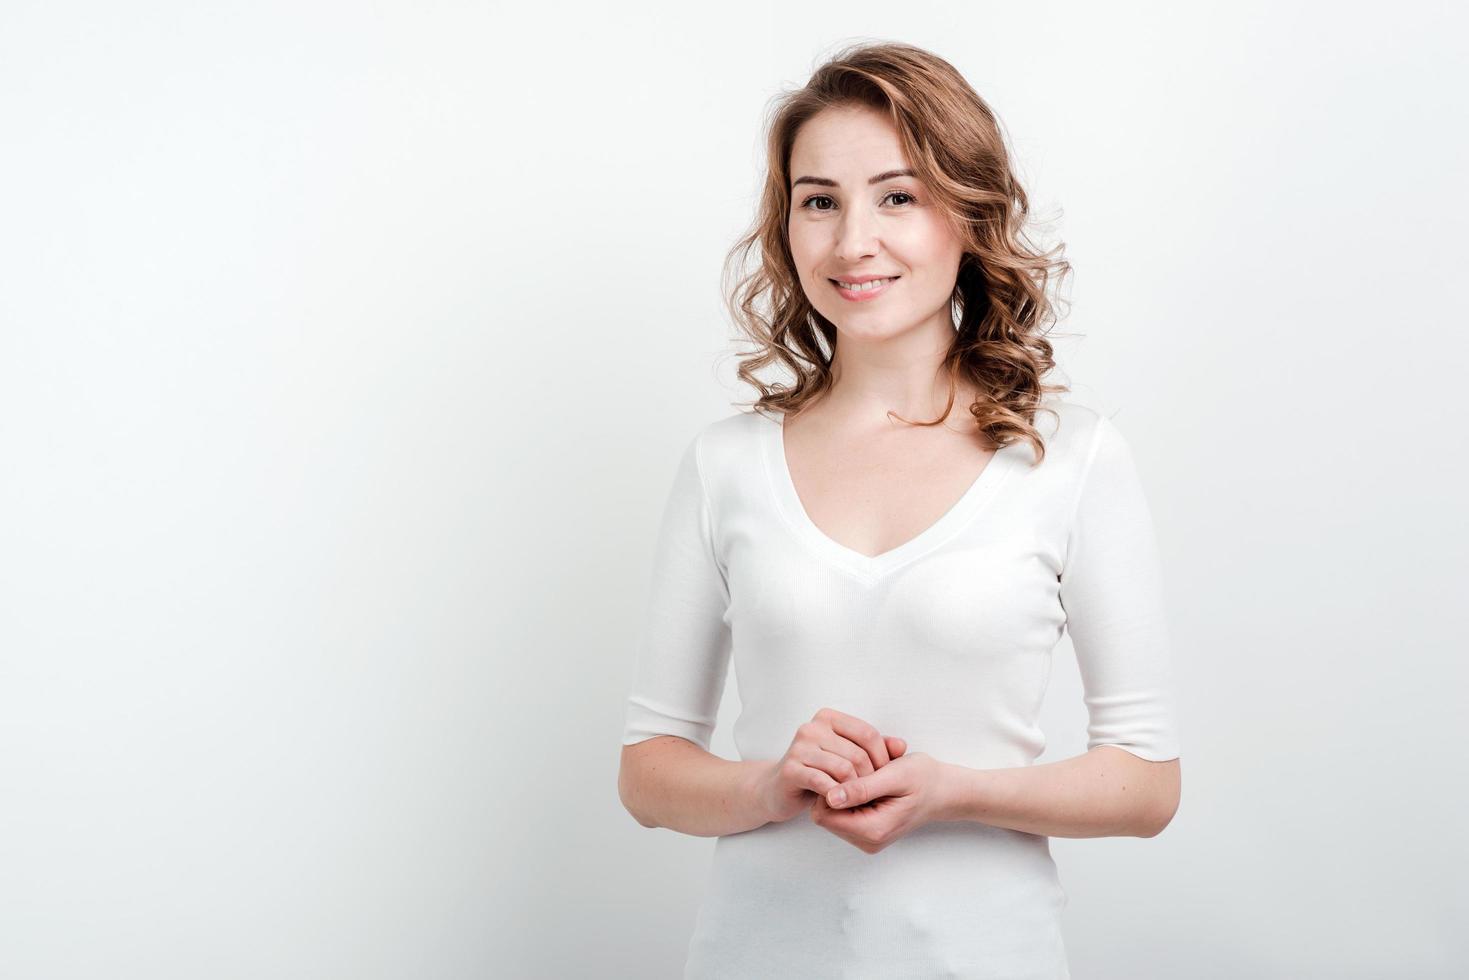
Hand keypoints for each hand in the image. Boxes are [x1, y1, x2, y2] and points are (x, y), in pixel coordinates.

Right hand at [753, 707, 907, 824]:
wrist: (777, 789)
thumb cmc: (818, 772)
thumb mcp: (848, 757)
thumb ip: (876, 750)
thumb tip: (902, 746)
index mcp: (828, 718)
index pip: (867, 733)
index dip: (883, 758)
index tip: (884, 777)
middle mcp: (812, 728)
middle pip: (857, 753)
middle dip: (870, 778)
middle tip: (872, 794)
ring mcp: (799, 748)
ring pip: (843, 769)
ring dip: (855, 789)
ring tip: (857, 800)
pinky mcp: (790, 770)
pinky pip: (824, 783)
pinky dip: (837, 795)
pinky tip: (840, 802)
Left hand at [810, 751, 948, 852]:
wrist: (944, 791)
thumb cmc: (924, 780)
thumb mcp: (894, 776)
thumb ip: (862, 789)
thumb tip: (830, 797)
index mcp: (872, 830)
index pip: (823, 814)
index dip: (827, 789)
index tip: (846, 770)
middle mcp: (867, 840)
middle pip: (826, 814)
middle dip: (837, 789)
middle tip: (861, 771)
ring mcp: (867, 838)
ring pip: (833, 812)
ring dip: (845, 790)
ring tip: (869, 776)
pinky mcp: (867, 831)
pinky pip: (844, 812)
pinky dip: (852, 795)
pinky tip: (870, 782)